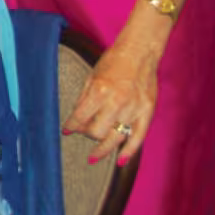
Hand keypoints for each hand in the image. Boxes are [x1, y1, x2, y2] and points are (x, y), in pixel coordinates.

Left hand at [62, 35, 159, 164]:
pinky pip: (138, 138)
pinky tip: (119, 161)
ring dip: (102, 150)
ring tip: (93, 157)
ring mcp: (133, 109)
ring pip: (115, 138)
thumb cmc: (113, 62)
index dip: (71, 126)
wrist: (139, 53)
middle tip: (84, 132)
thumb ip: (84, 99)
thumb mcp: (92, 76)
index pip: (80, 117)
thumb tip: (75, 119)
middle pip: (97, 131)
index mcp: (100, 91)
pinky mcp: (147, 113)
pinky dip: (129, 152)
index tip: (66, 130)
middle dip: (87, 134)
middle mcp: (117, 102)